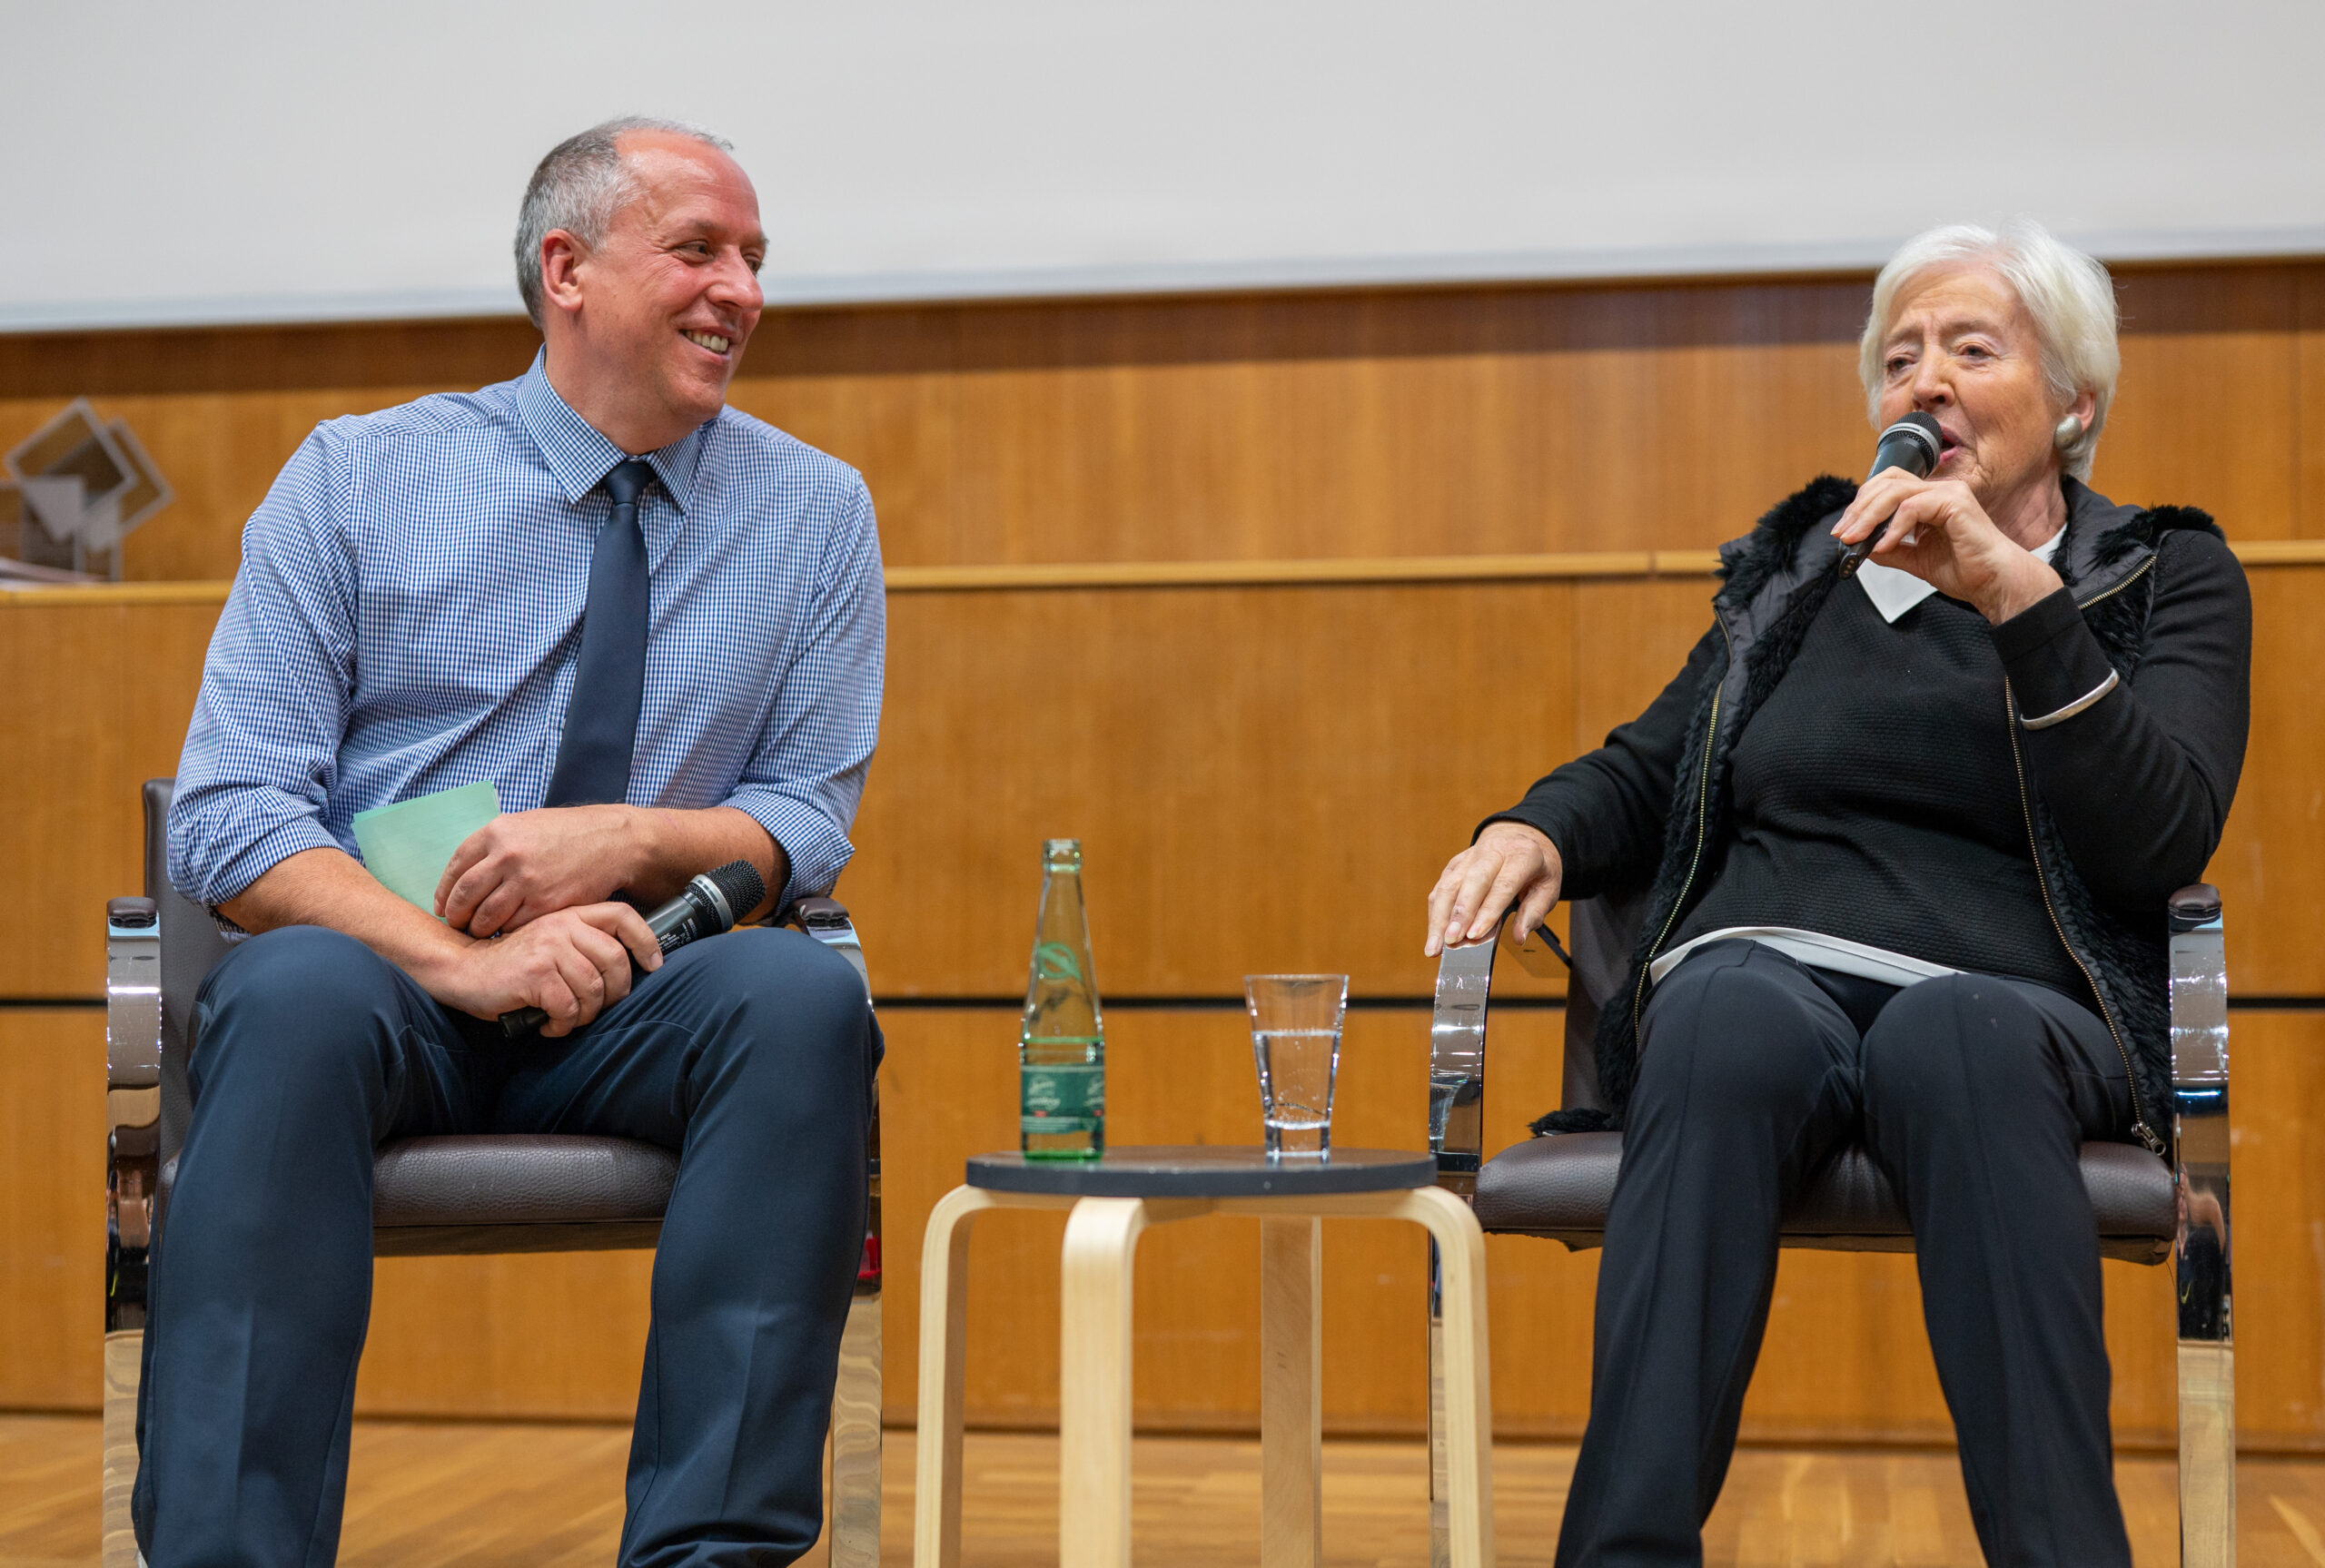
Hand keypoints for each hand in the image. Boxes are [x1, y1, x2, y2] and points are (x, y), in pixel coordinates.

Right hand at [427, 902, 661, 1036]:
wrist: (462, 969)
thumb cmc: (512, 965)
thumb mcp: (551, 944)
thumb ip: (582, 946)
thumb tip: (626, 973)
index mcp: (570, 915)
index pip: (622, 915)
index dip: (646, 940)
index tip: (654, 965)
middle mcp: (562, 926)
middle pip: (615, 960)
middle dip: (615, 993)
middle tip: (598, 1008)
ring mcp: (548, 948)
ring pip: (593, 989)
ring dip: (585, 1014)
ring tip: (567, 1019)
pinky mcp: (535, 974)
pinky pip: (568, 1008)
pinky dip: (563, 1024)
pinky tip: (548, 1024)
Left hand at [437, 806, 641, 934]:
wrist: (611, 842)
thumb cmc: (566, 834)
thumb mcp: (524, 824)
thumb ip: (493, 845)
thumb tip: (464, 874)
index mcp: (497, 832)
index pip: (455, 869)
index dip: (444, 893)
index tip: (443, 907)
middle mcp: (508, 856)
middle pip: (464, 897)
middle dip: (457, 916)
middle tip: (458, 925)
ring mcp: (527, 882)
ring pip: (486, 918)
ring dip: (479, 930)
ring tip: (482, 932)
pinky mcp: (546, 904)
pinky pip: (514, 927)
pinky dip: (508, 933)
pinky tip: (510, 932)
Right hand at [1425, 822, 1562, 957]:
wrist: (1520, 837)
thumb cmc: (1536, 868)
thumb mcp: (1549, 888)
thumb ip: (1535, 912)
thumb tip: (1519, 937)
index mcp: (1522, 855)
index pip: (1502, 885)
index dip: (1487, 911)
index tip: (1474, 935)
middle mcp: (1493, 851)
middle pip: (1471, 881)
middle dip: (1459, 913)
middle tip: (1451, 940)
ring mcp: (1469, 856)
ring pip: (1449, 884)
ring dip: (1439, 917)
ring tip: (1435, 946)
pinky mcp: (1454, 864)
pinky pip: (1441, 888)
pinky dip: (1436, 913)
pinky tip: (1434, 934)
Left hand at [1832, 469, 2061, 623]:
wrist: (1994, 583)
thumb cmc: (1966, 570)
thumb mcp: (1915, 559)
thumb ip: (1889, 549)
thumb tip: (1860, 546)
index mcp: (1929, 500)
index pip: (1887, 486)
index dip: (1861, 505)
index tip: (1844, 531)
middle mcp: (1939, 490)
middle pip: (1887, 482)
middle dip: (1859, 508)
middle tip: (1843, 533)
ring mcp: (1948, 492)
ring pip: (1895, 492)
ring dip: (1869, 516)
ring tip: (1856, 539)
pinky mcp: (1955, 502)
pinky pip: (1912, 507)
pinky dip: (1894, 527)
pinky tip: (1886, 546)